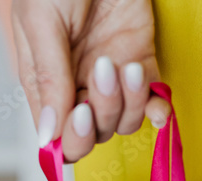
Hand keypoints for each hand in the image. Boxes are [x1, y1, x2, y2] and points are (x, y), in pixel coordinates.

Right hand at [11, 0, 169, 162]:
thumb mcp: (42, 22)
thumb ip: (48, 78)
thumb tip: (47, 136)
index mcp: (47, 81)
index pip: (59, 136)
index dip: (73, 137)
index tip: (82, 113)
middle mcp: (79, 85)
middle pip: (96, 133)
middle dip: (104, 110)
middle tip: (104, 69)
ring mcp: (111, 77)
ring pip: (125, 120)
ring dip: (130, 102)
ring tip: (126, 64)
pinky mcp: (141, 62)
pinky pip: (152, 101)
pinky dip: (157, 107)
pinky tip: (159, 103)